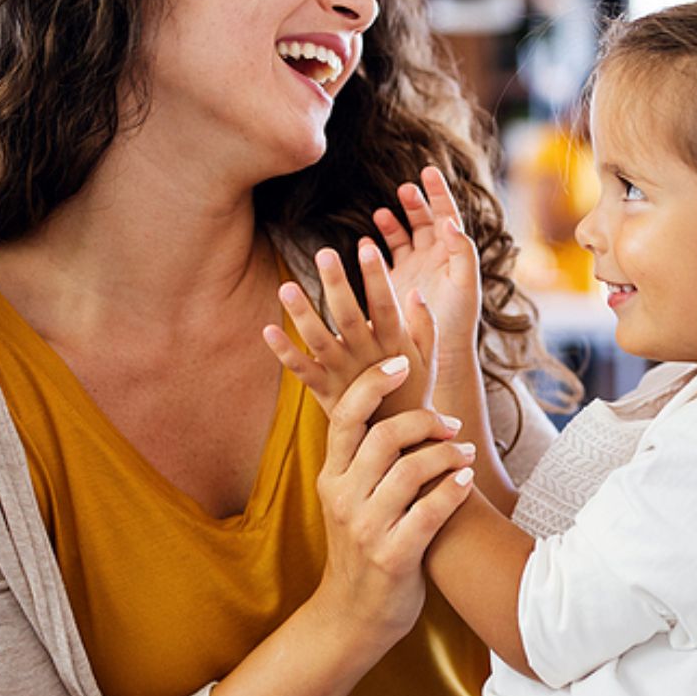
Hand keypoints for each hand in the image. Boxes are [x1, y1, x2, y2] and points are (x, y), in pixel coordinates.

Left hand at [262, 242, 435, 417]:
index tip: (367, 247)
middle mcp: (367, 358)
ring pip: (320, 341)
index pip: (386, 306)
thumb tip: (416, 291)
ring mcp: (344, 376)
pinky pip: (302, 372)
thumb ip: (425, 326)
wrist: (399, 448)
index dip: (377, 278)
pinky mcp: (325, 394)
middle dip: (337, 284)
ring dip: (302, 314)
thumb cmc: (413, 395)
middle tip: (324, 253)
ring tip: (285, 287)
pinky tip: (267, 329)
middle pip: (349, 316)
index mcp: (394, 346)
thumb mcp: (429, 362)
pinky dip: (284, 353)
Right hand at [314, 356, 476, 641]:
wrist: (352, 615)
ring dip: (446, 454)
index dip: (373, 384)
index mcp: (331, 476)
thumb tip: (391, 395)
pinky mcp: (393, 557)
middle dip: (424, 420)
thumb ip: (367, 452)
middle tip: (450, 424)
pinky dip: (452, 490)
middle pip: (383, 437)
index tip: (402, 364)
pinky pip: (429, 512)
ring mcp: (366, 529)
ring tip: (465, 451)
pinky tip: (466, 479)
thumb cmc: (363, 542)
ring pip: (410, 472)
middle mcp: (343, 498)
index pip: (346, 416)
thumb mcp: (351, 494)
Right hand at [372, 166, 481, 368]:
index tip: (428, 171)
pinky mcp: (393, 283)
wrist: (439, 354)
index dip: (439, 192)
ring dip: (392, 222)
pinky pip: (383, 257)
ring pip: (401, 236)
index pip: (447, 215)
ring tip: (382, 216)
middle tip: (405, 190)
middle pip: (424, 221)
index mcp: (454, 254)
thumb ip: (462, 252)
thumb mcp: (466, 285)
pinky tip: (366, 240)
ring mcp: (413, 269)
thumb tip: (450, 222)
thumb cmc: (459, 321)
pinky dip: (375, 246)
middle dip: (415, 203)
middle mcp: (434, 258)